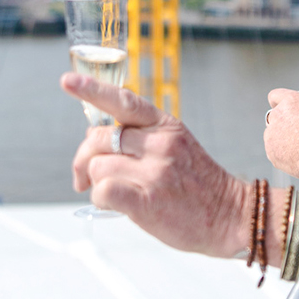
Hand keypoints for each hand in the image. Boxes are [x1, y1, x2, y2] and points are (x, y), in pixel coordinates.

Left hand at [62, 73, 248, 257]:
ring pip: (97, 168)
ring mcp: (155, 172)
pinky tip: (112, 204)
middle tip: (82, 177)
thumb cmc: (199, 185)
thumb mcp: (176, 146)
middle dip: (83, 159)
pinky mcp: (148, 202)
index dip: (92, 89)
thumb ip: (140, 137)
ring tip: (113, 194)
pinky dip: (99, 199)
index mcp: (165, 125)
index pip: (123, 100)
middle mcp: (160, 144)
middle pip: (97, 140)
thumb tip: (93, 137)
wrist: (231, 217)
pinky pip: (103, 191)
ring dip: (96, 183)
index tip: (67, 81)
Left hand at [263, 88, 298, 184]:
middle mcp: (277, 115)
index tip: (286, 110)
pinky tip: (296, 159)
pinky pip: (274, 152)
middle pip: (274, 117)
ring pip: (272, 136)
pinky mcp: (271, 152)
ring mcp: (271, 134)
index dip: (280, 103)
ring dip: (281, 140)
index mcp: (291, 101)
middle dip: (283, 123)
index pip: (275, 96)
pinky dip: (282, 155)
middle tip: (297, 132)